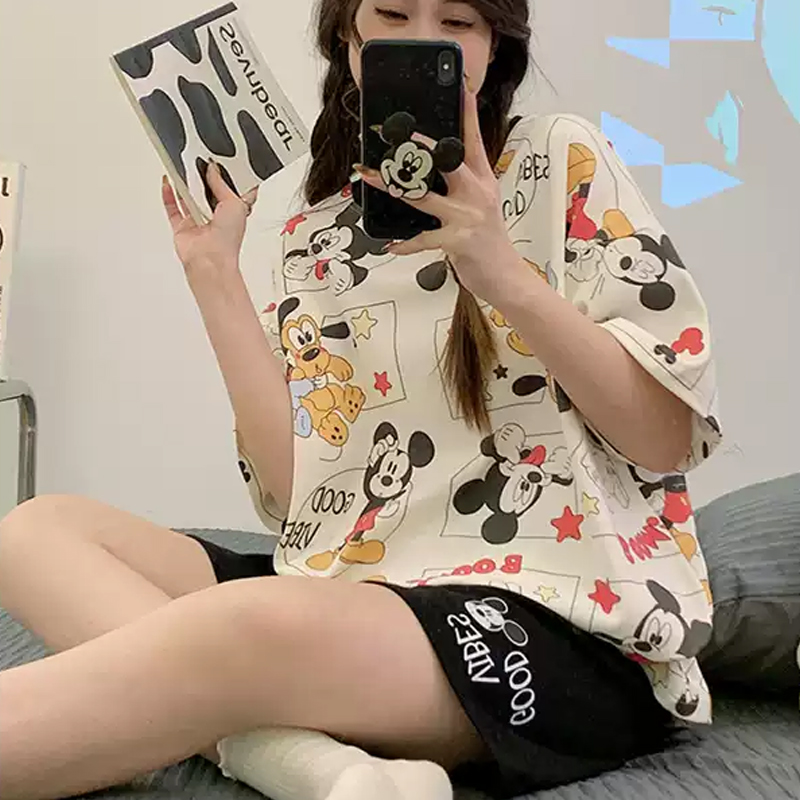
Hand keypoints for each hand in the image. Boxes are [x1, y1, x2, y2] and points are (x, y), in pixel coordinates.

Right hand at [161, 162, 257, 279]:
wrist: (210, 259)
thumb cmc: (228, 239)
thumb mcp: (234, 203)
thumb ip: (221, 184)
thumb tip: (212, 169)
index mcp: (232, 212)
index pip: (229, 190)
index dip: (224, 176)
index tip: (218, 161)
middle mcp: (214, 217)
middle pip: (206, 192)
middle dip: (203, 177)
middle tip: (198, 159)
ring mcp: (197, 222)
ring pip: (188, 197)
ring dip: (184, 183)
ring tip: (182, 164)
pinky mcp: (182, 227)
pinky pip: (172, 208)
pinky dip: (168, 195)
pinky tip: (168, 181)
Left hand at [355, 77, 518, 300]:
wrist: (506, 278)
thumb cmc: (488, 242)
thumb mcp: (480, 207)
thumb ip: (461, 188)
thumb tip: (429, 174)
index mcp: (483, 181)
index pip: (474, 141)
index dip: (468, 114)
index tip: (461, 89)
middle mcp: (476, 193)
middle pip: (447, 161)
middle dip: (419, 146)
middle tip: (395, 134)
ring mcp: (467, 216)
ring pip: (423, 195)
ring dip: (392, 186)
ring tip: (370, 177)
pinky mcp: (458, 241)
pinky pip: (423, 239)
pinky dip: (405, 244)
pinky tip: (391, 246)